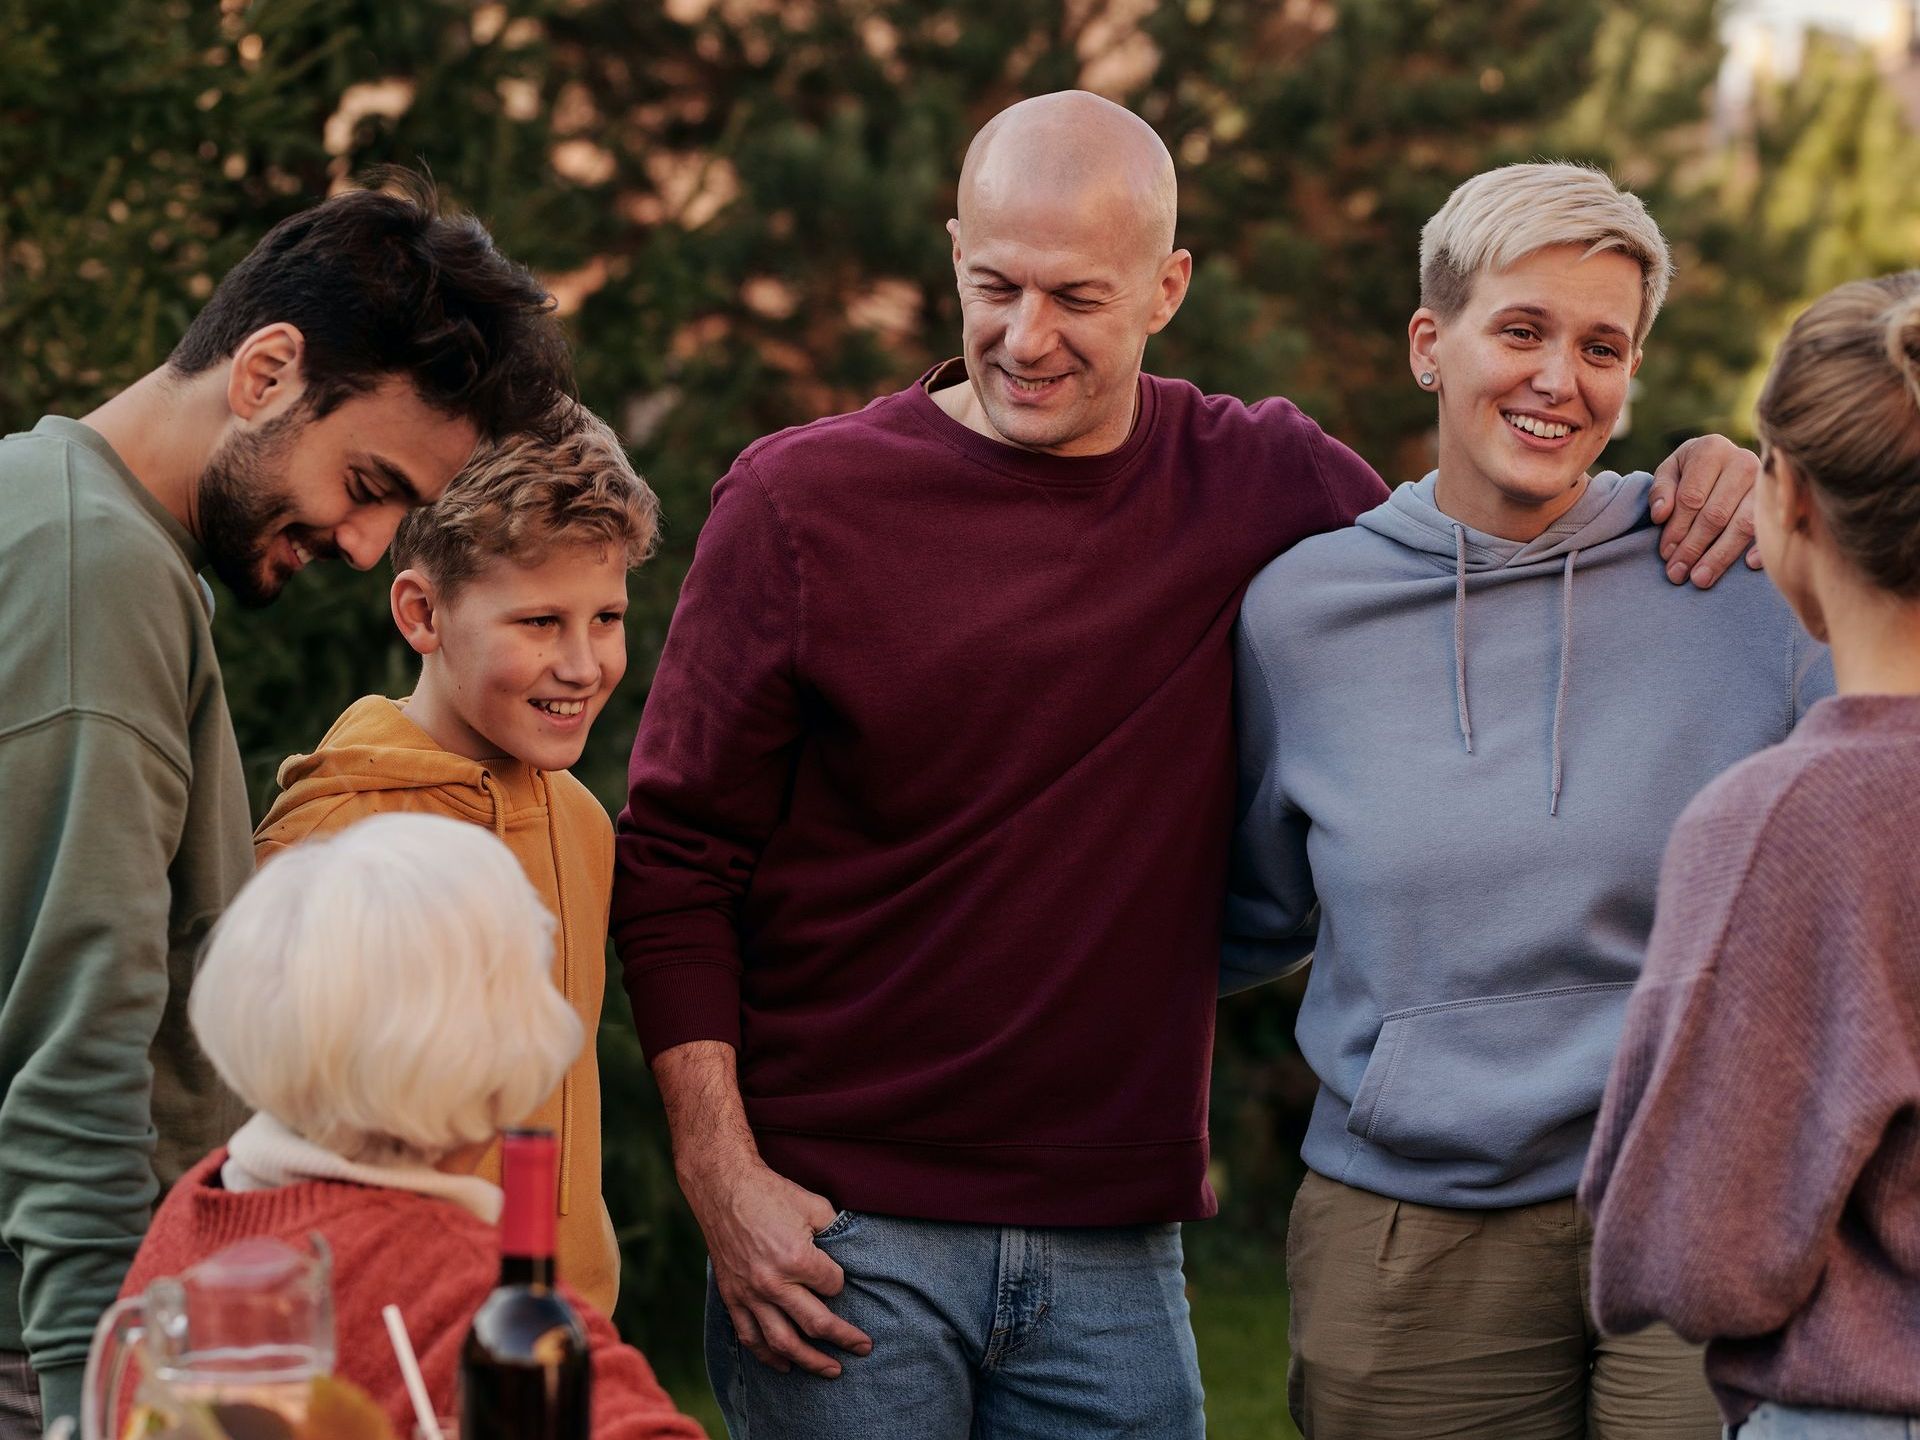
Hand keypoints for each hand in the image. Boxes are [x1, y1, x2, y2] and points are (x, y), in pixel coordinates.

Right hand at [679, 1151, 873, 1377]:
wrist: (723, 1188)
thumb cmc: (771, 1194)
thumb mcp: (814, 1205)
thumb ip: (836, 1232)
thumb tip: (852, 1251)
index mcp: (797, 1260)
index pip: (834, 1286)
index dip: (841, 1283)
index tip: (839, 1278)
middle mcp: (773, 1284)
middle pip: (816, 1324)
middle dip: (844, 1339)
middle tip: (863, 1348)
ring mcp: (750, 1294)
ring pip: (783, 1342)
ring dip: (809, 1361)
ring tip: (831, 1370)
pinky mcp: (732, 1297)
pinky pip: (750, 1336)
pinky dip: (767, 1356)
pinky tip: (784, 1366)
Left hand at [1649, 434, 1762, 588]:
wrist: (1727, 461)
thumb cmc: (1692, 471)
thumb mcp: (1670, 471)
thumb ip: (1660, 490)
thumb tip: (1661, 515)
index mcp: (1711, 450)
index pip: (1691, 498)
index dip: (1677, 529)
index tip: (1666, 554)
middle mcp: (1743, 461)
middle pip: (1716, 514)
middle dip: (1694, 548)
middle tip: (1678, 574)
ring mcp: (1766, 481)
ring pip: (1743, 523)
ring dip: (1720, 555)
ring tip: (1700, 579)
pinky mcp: (1782, 498)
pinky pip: (1772, 526)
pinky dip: (1761, 546)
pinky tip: (1747, 565)